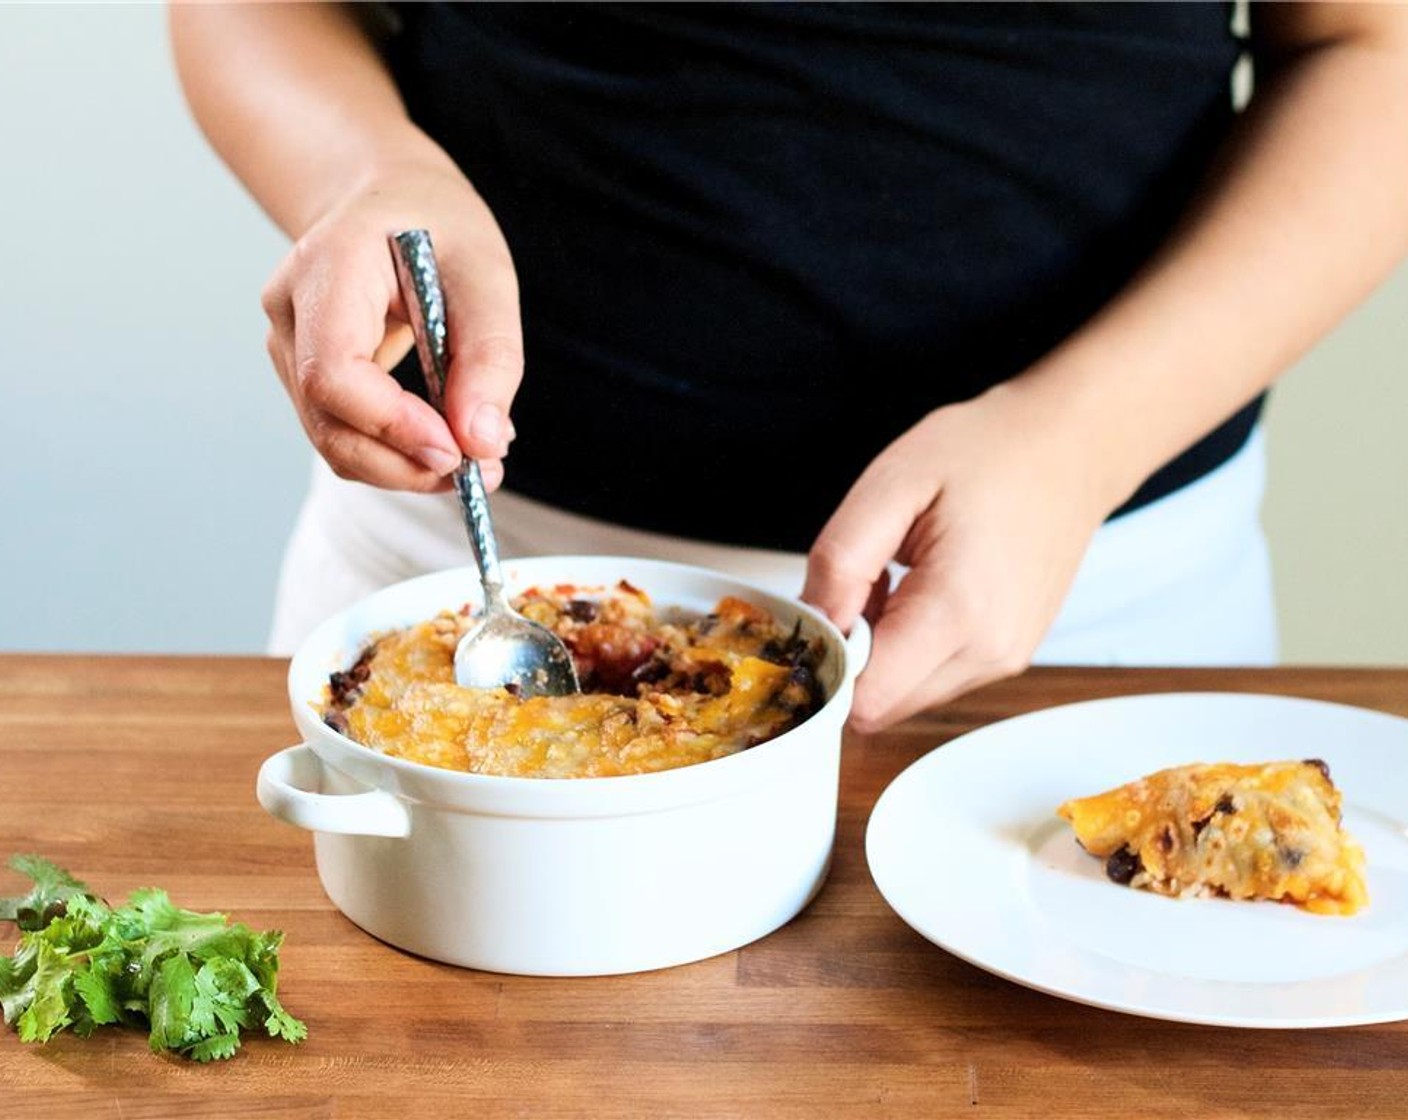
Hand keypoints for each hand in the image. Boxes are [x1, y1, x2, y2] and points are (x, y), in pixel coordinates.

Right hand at [260, 157, 521, 490]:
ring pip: (332, 439)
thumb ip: (490, 357)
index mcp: (328, 266)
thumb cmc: (437, 224)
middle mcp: (290, 310)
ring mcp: (288, 345)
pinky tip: (444, 440)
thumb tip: (482, 443)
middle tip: (481, 474)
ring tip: (474, 459)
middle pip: (328, 421)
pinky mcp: (303, 373)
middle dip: (405, 464)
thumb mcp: (486, 274)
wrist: (387, 197)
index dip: (391, 424)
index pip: (332, 370)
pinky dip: (394, 452)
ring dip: (404, 468)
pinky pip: (343, 432)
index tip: (457, 450)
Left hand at [802, 384, 1122, 731]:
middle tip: (866, 582)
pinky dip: (912, 645)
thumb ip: (841, 561)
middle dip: (852, 656)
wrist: (1068, 446)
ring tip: (901, 578)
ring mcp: (1006, 658)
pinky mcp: (1010, 654)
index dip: (826, 664)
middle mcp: (989, 651)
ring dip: (882, 651)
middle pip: (883, 706)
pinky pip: (936, 676)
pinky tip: (924, 587)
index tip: (824, 610)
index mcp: (957, 611)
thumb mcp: (892, 484)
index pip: (867, 700)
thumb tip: (814, 625)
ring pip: (907, 695)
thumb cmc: (985, 452)